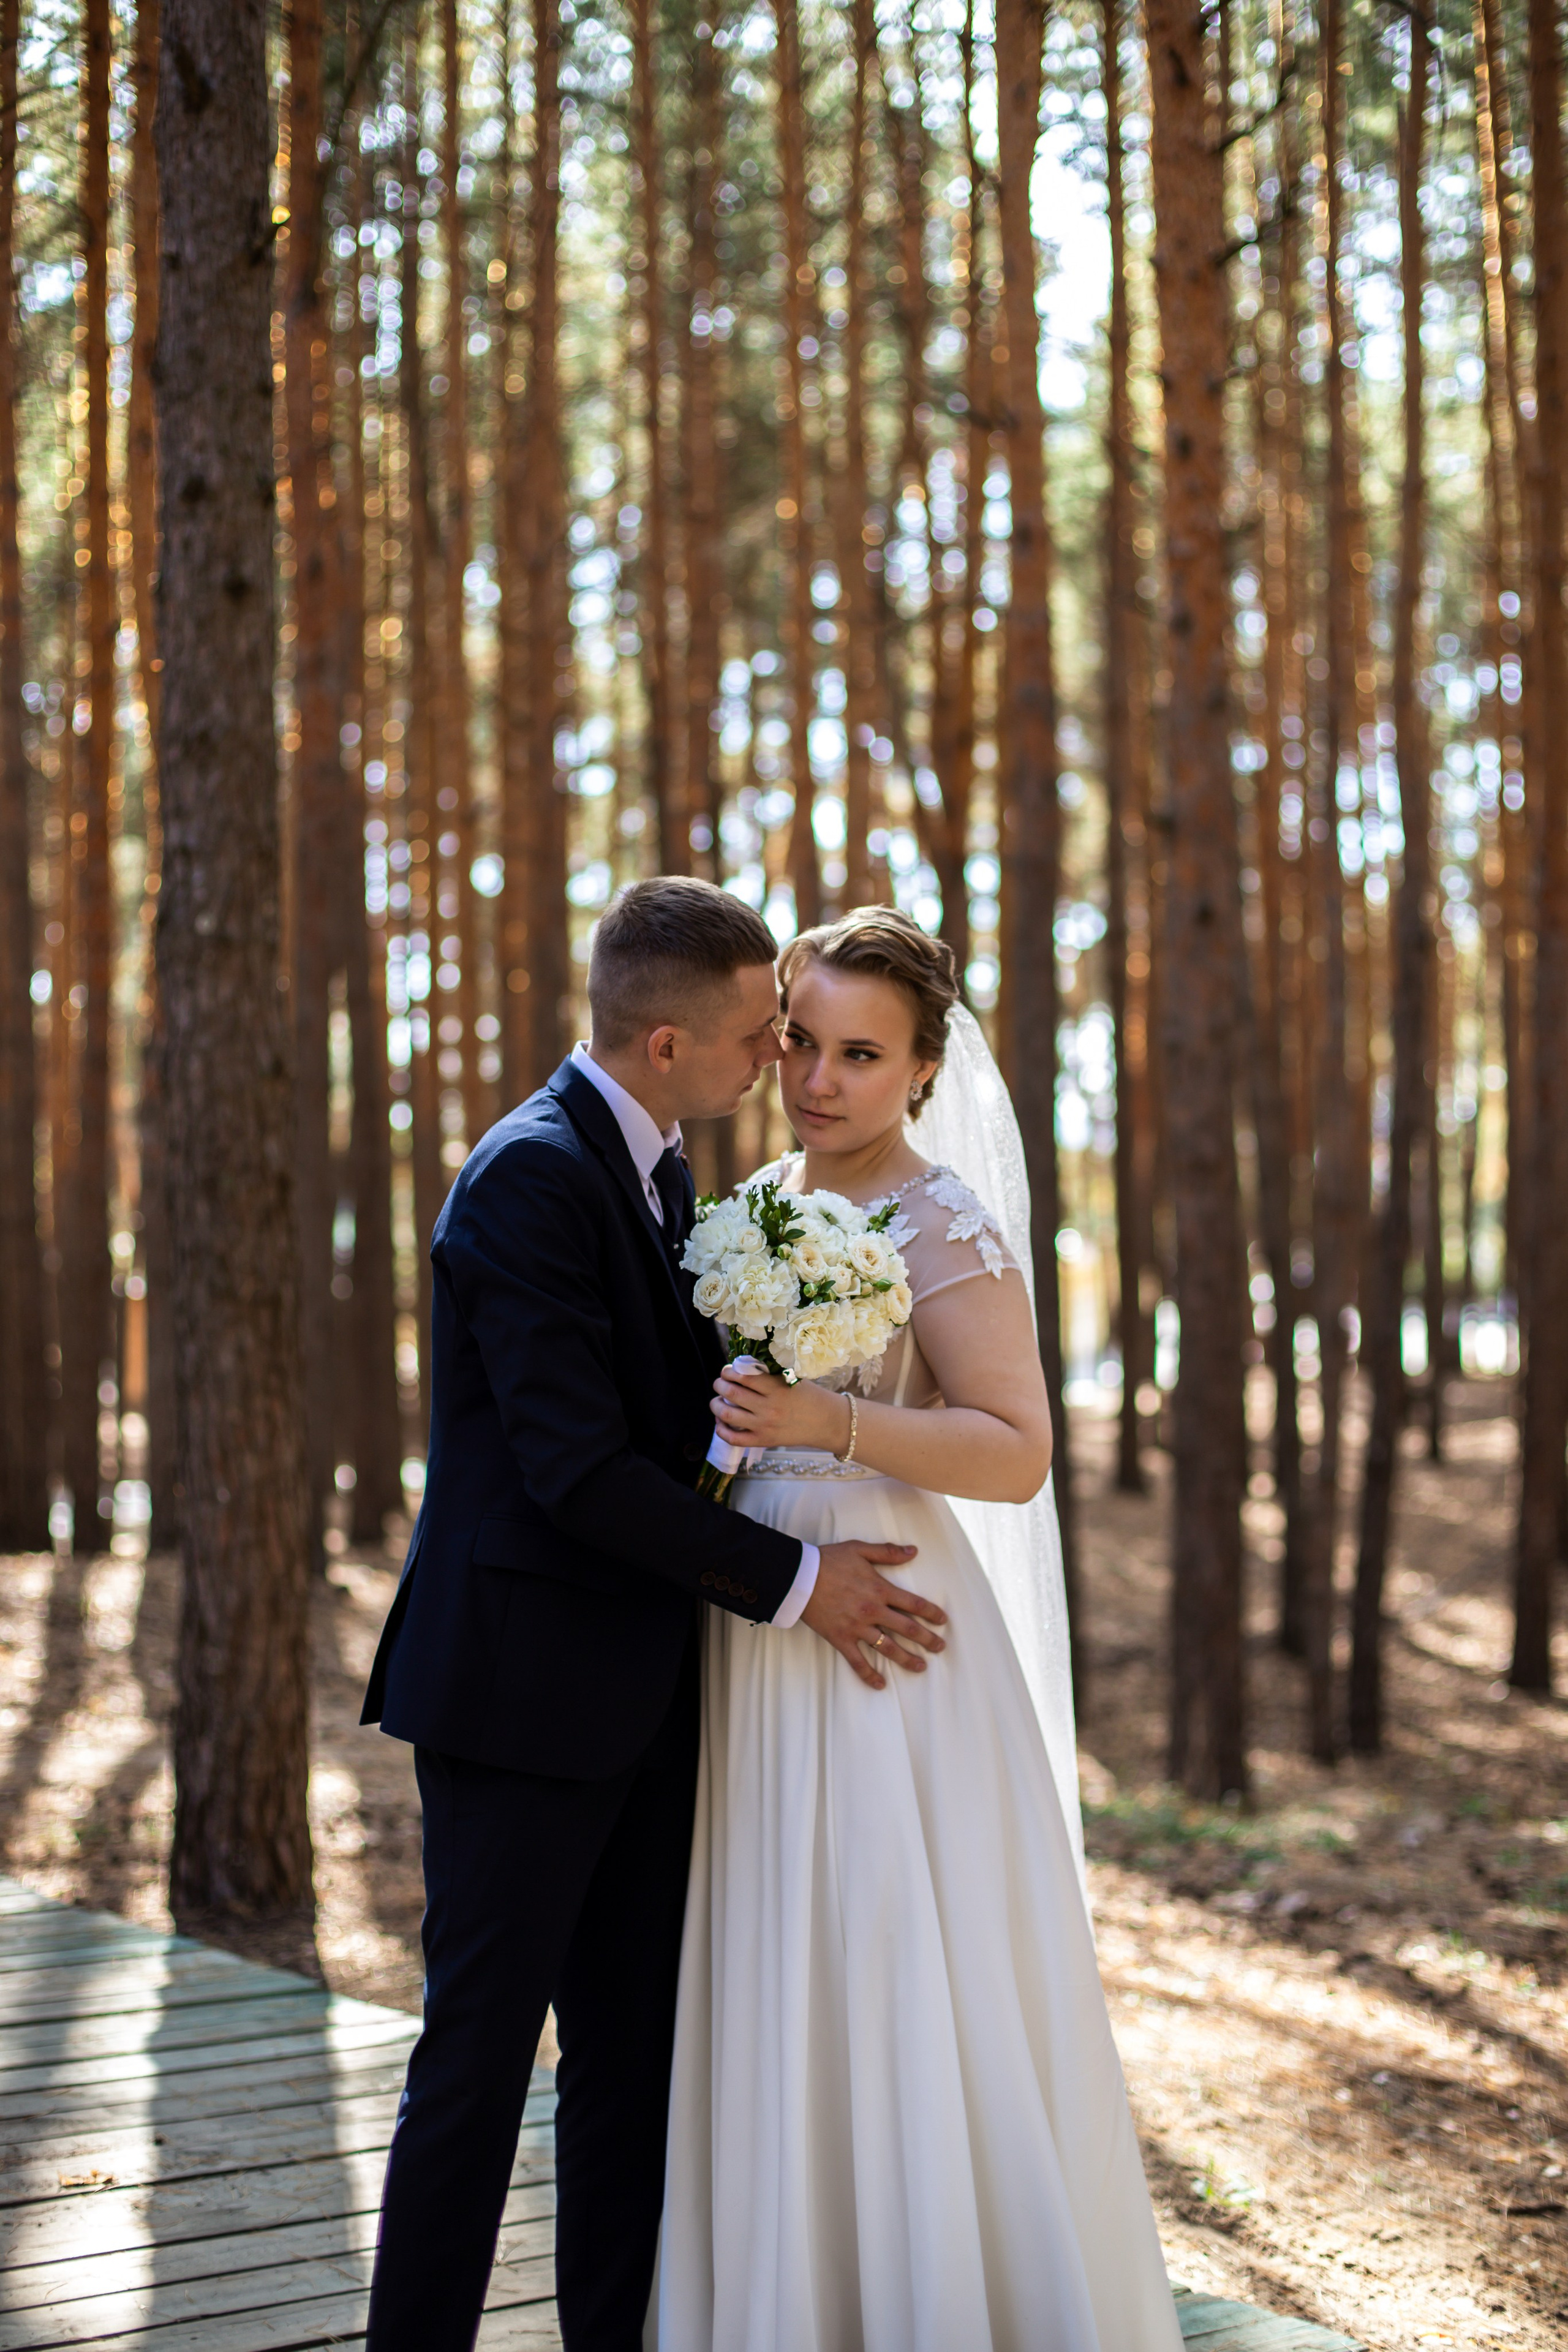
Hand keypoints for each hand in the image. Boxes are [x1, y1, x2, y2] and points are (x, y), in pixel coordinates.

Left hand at [711, 1364, 847, 1452]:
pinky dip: (721, 1430)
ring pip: (728, 1415)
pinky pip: (734, 1439)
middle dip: (719, 1385)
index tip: (727, 1370)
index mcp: (776, 1388)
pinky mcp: (763, 1441)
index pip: (743, 1376)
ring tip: (717, 1401)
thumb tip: (738, 1369)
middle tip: (719, 1383)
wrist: (826, 1422)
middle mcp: (768, 1408)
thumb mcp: (792, 1378)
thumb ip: (767, 1375)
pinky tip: (720, 1422)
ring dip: (715, 1405)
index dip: (729, 1371)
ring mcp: (764, 1427)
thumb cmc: (809, 1396)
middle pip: (731, 1394)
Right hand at [802, 1541, 945, 1689]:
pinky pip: (857, 1661)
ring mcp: (857, 1628)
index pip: (914, 1604)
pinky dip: (869, 1675)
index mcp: (880, 1589)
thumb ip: (888, 1552)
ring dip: (907, 1659)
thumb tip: (913, 1551)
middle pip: (907, 1629)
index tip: (942, 1621)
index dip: (931, 1613)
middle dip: (927, 1639)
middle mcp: (873, 1611)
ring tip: (921, 1667)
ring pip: (888, 1648)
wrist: (799, 1577)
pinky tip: (880, 1684)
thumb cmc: (829, 1561)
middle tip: (940, 1647)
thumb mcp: (860, 1550)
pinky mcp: (841, 1639)